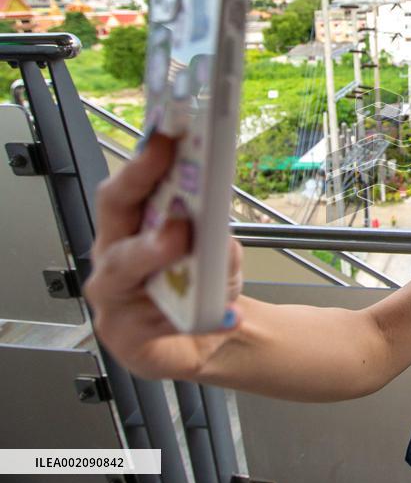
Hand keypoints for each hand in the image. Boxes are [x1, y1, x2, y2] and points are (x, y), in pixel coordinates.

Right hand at [83, 132, 243, 380]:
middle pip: (115, 226)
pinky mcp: (126, 340)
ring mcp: (113, 301)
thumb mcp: (219, 256)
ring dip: (156, 257)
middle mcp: (114, 259)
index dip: (141, 165)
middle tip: (177, 210)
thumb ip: (217, 241)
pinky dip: (197, 318)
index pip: (125, 191)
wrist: (204, 340)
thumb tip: (214, 231)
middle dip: (141, 205)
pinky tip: (225, 315)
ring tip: (184, 247)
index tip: (163, 142)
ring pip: (124, 273)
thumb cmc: (201, 288)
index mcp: (131, 229)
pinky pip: (156, 324)